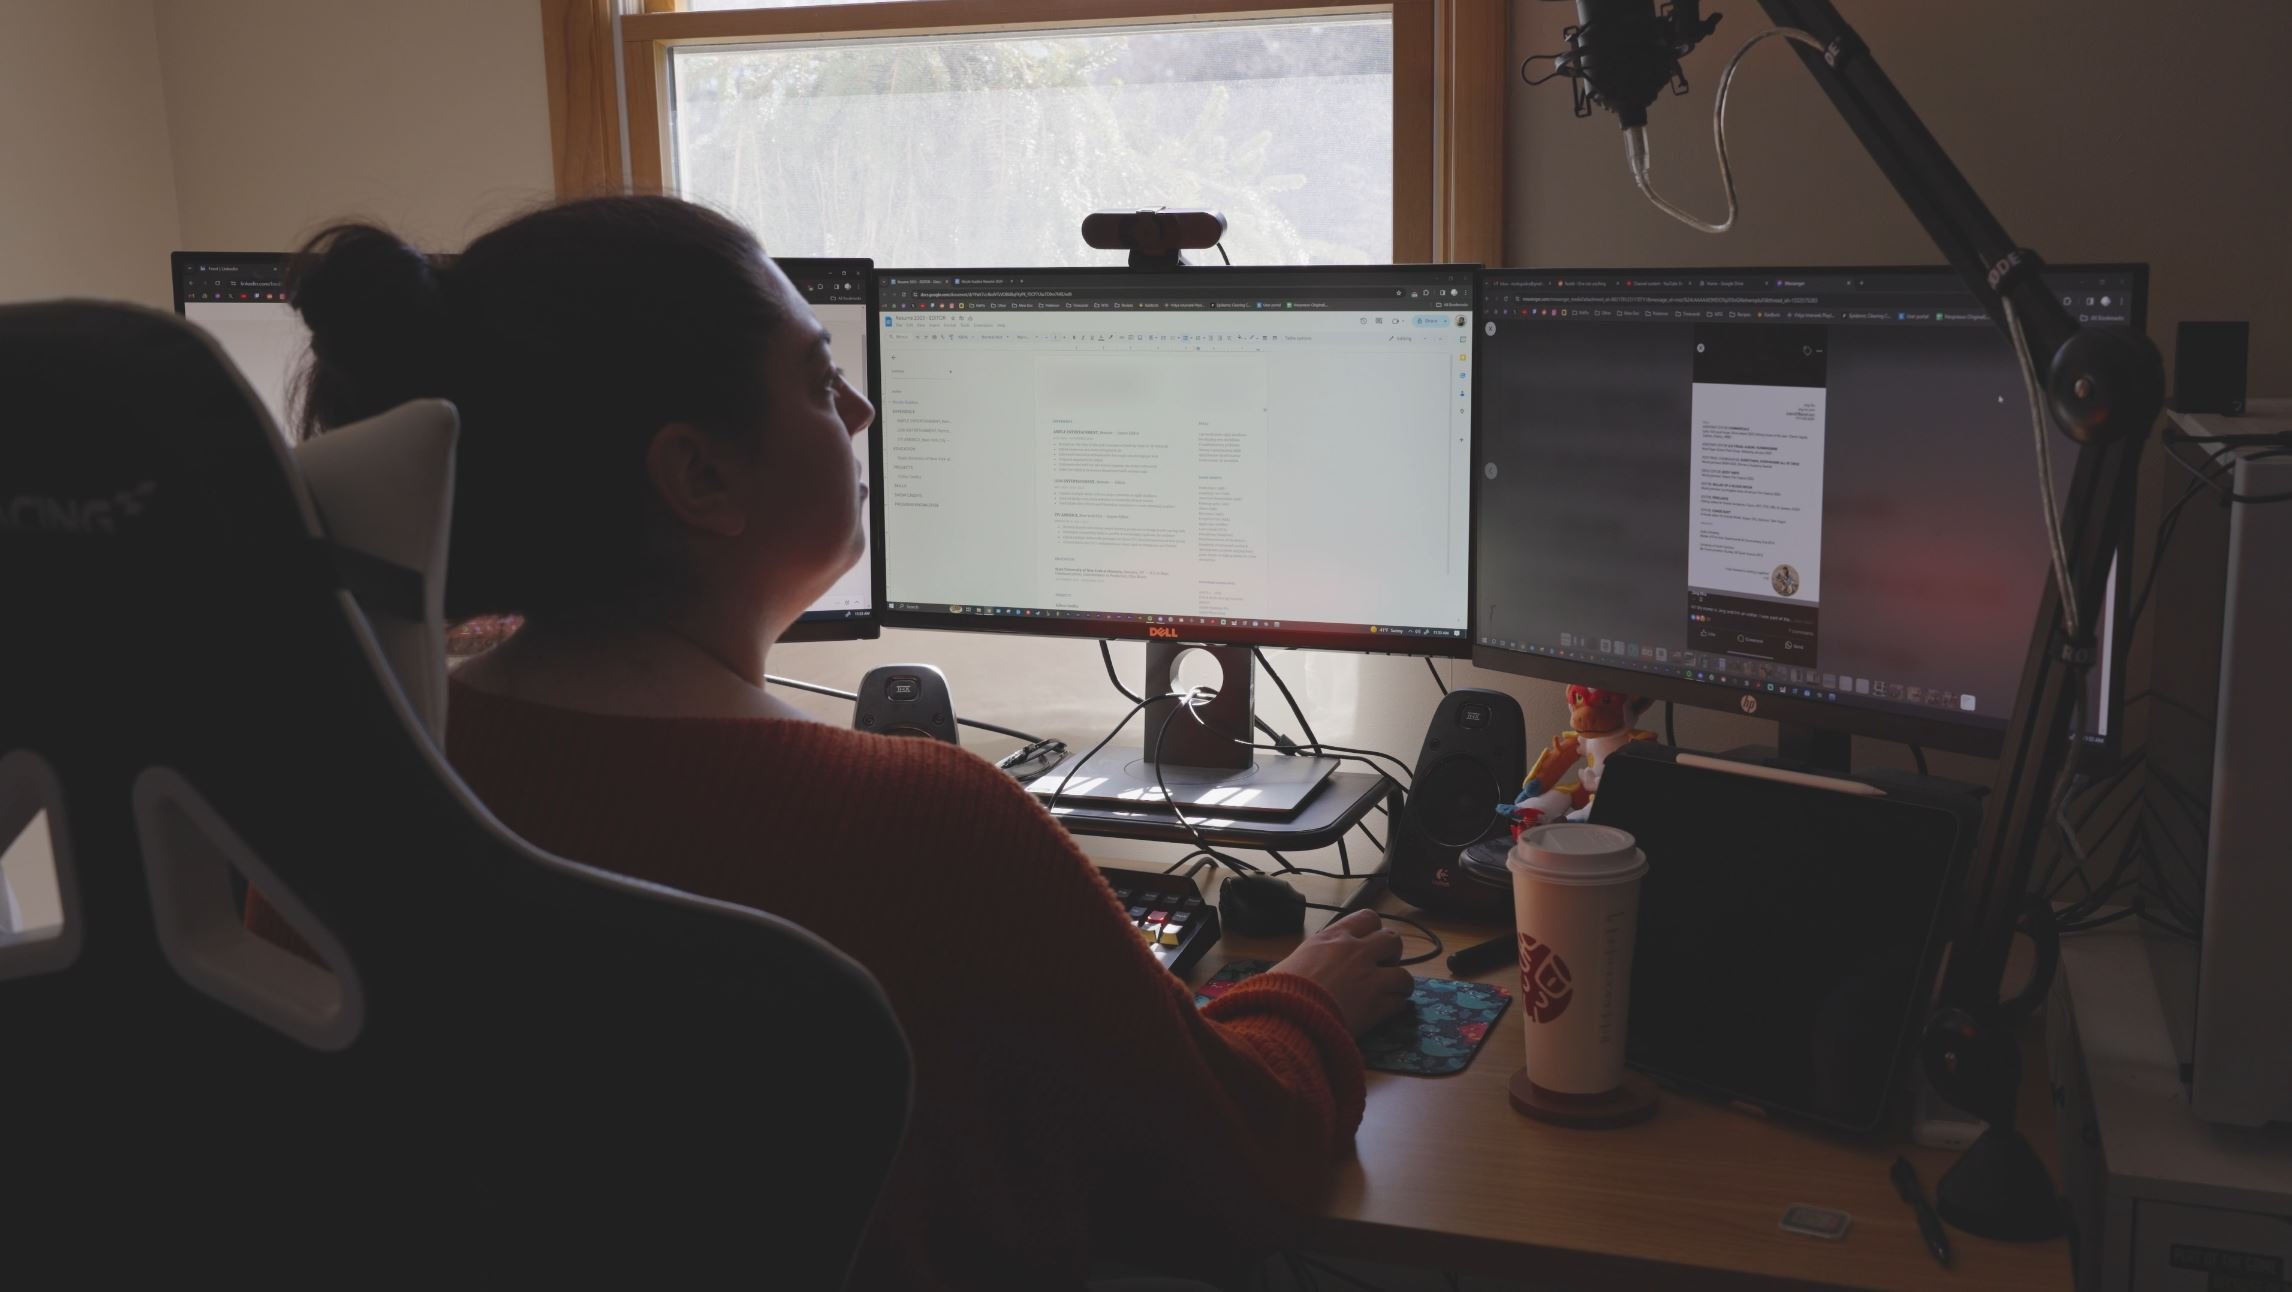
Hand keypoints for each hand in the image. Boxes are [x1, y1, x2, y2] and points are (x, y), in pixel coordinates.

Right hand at [1266, 908, 1414, 1036]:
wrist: (1287, 1018)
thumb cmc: (1278, 989)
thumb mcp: (1291, 962)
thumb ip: (1311, 957)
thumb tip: (1307, 966)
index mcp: (1333, 937)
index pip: (1367, 917)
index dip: (1372, 931)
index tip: (1367, 944)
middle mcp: (1357, 952)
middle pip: (1393, 939)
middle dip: (1391, 953)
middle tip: (1380, 967)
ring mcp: (1371, 979)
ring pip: (1405, 974)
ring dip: (1398, 983)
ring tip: (1389, 993)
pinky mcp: (1378, 1006)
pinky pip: (1400, 1002)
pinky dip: (1395, 1006)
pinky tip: (1385, 1011)